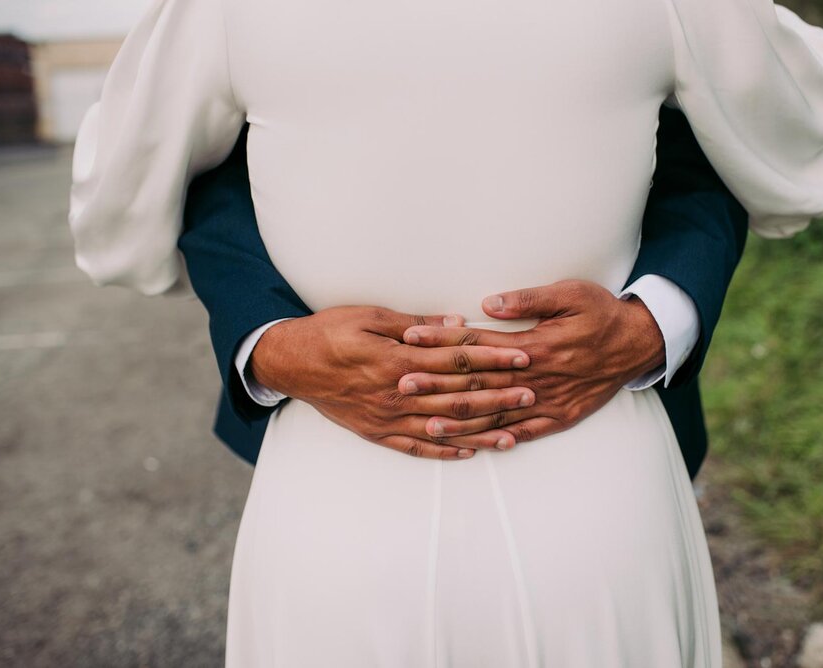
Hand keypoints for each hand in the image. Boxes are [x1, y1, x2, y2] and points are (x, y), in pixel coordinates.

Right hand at [249, 306, 535, 459]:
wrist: (290, 363)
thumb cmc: (329, 332)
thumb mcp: (369, 315)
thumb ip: (416, 323)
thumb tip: (456, 323)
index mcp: (397, 360)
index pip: (457, 360)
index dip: (493, 357)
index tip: (522, 357)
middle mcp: (397, 393)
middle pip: (458, 396)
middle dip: (498, 395)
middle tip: (532, 394)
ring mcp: (387, 417)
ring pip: (444, 426)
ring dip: (481, 429)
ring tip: (515, 430)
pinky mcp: (377, 432)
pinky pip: (417, 446)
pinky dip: (446, 450)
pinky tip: (471, 451)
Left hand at [398, 279, 664, 443]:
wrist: (637, 343)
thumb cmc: (600, 312)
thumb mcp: (569, 294)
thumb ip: (528, 300)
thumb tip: (489, 304)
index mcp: (535, 344)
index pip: (477, 344)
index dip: (442, 341)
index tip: (411, 339)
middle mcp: (537, 377)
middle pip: (479, 383)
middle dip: (438, 385)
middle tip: (401, 385)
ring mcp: (548, 401)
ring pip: (496, 414)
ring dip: (461, 421)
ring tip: (426, 425)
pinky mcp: (559, 416)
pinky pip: (524, 433)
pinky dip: (500, 440)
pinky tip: (476, 447)